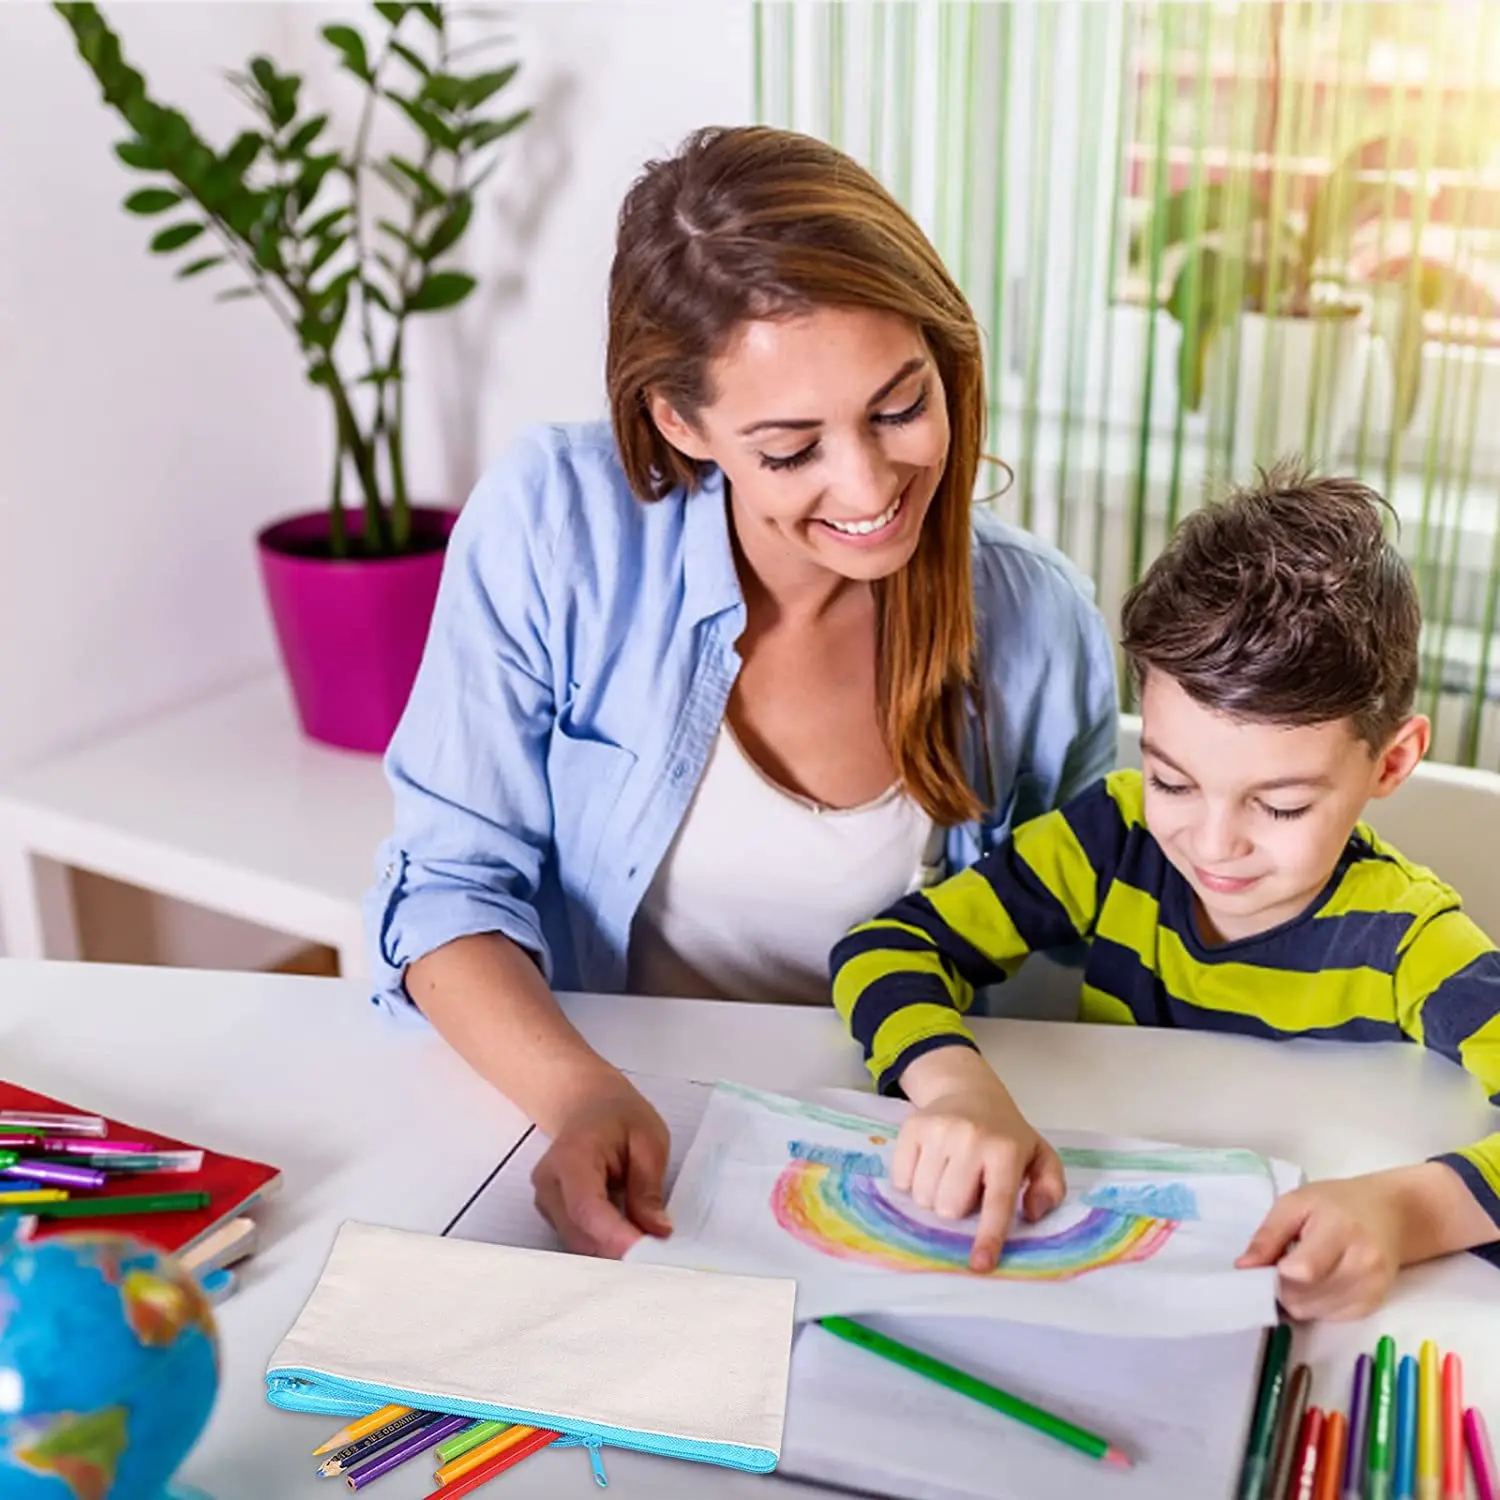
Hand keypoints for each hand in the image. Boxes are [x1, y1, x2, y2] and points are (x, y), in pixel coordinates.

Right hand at [530, 1075, 671, 1257]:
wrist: (588, 1104)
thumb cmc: (619, 1116)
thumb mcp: (648, 1140)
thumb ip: (648, 1187)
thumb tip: (657, 1231)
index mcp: (572, 1157)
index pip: (587, 1207)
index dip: (615, 1236)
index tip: (647, 1252)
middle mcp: (549, 1184)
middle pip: (581, 1234)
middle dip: (620, 1249)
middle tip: (659, 1251)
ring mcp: (546, 1202)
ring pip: (579, 1243)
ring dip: (613, 1249)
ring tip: (648, 1241)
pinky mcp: (553, 1215)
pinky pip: (579, 1239)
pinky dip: (605, 1244)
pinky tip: (629, 1234)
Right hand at [893, 1046, 1065, 1273]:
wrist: (969, 1091)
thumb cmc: (1005, 1134)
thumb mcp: (1039, 1156)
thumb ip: (1050, 1188)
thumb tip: (1032, 1213)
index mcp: (1006, 1150)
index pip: (997, 1202)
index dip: (988, 1236)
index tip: (980, 1264)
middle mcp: (971, 1138)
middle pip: (950, 1208)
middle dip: (957, 1208)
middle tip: (967, 1186)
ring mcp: (938, 1130)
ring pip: (924, 1197)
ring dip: (934, 1196)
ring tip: (948, 1174)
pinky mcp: (912, 1127)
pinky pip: (901, 1180)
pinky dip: (912, 1181)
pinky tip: (928, 1164)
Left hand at [1237, 1176, 1404, 1320]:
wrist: (1391, 1214)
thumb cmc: (1337, 1202)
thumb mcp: (1296, 1203)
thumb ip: (1268, 1235)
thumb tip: (1242, 1268)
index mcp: (1341, 1230)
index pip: (1303, 1271)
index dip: (1278, 1271)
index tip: (1271, 1260)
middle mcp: (1363, 1264)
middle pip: (1305, 1297)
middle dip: (1283, 1286)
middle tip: (1284, 1264)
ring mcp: (1372, 1288)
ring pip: (1314, 1312)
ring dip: (1298, 1298)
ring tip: (1303, 1271)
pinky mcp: (1374, 1305)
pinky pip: (1331, 1318)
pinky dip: (1316, 1304)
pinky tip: (1320, 1282)